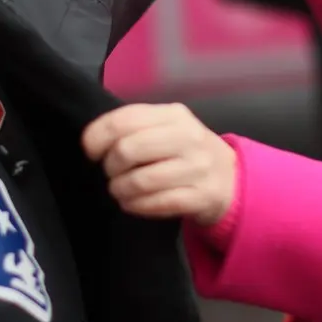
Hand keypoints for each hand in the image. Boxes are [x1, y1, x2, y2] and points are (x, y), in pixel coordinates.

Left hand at [82, 103, 236, 226]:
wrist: (230, 179)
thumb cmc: (185, 151)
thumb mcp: (166, 128)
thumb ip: (133, 127)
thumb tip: (91, 142)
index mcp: (174, 115)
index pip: (124, 120)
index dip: (97, 137)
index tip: (91, 152)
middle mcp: (188, 137)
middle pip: (128, 150)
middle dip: (110, 167)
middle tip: (112, 173)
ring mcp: (197, 168)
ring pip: (140, 181)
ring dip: (120, 190)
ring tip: (120, 190)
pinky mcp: (201, 196)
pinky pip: (157, 204)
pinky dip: (136, 206)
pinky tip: (132, 203)